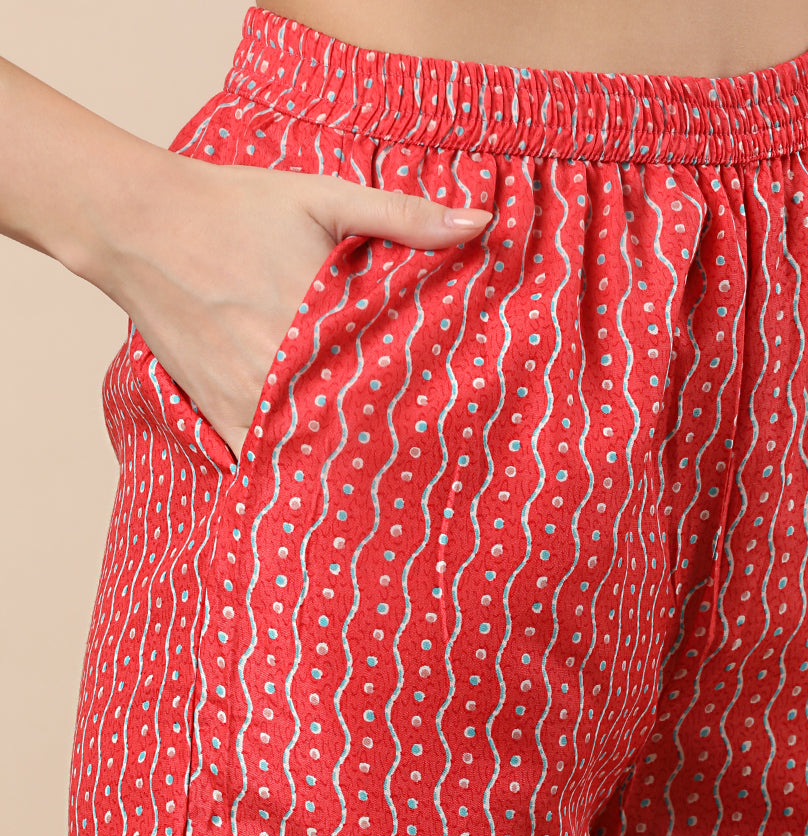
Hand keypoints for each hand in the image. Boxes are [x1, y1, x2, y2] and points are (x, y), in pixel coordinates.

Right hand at [89, 151, 492, 461]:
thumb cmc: (236, 206)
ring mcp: (251, 402)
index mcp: (323, 323)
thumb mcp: (324, 197)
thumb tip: (480, 225)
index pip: (393, 381)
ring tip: (390, 480)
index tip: (459, 420)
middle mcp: (286, 371)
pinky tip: (325, 479)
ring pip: (315, 450)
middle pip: (358, 424)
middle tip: (434, 463)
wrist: (141, 224)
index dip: (428, 403)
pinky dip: (294, 468)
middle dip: (394, 439)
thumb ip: (403, 216)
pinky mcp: (223, 415)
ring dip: (347, 460)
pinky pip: (266, 461)